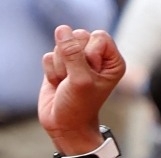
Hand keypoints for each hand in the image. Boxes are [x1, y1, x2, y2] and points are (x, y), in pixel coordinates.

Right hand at [39, 25, 125, 152]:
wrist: (65, 124)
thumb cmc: (80, 106)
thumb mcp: (80, 80)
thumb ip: (72, 53)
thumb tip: (62, 29)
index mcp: (112, 61)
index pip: (99, 36)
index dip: (90, 54)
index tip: (90, 74)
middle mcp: (97, 58)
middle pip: (78, 35)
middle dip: (72, 59)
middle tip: (76, 80)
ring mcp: (77, 59)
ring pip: (61, 44)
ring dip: (61, 66)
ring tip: (67, 83)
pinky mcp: (59, 63)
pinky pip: (48, 55)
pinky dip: (51, 71)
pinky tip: (58, 83)